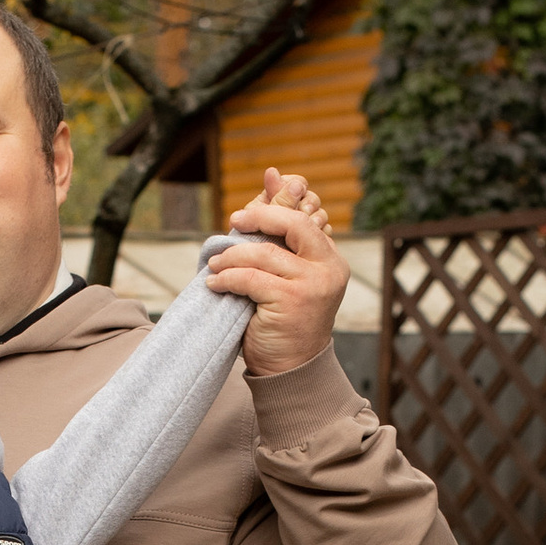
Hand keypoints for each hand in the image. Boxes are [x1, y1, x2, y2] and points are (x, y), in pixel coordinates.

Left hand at [206, 167, 348, 380]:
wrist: (291, 370)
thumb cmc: (284, 320)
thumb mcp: (284, 274)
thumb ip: (278, 233)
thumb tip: (273, 173)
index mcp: (330, 259)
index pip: (304, 219)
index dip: (275, 205)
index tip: (244, 211)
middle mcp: (328, 268)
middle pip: (293, 224)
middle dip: (259, 216)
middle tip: (233, 221)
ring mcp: (313, 285)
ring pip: (264, 254)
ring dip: (231, 257)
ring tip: (215, 266)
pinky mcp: (292, 301)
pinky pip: (250, 278)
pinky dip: (226, 279)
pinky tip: (214, 284)